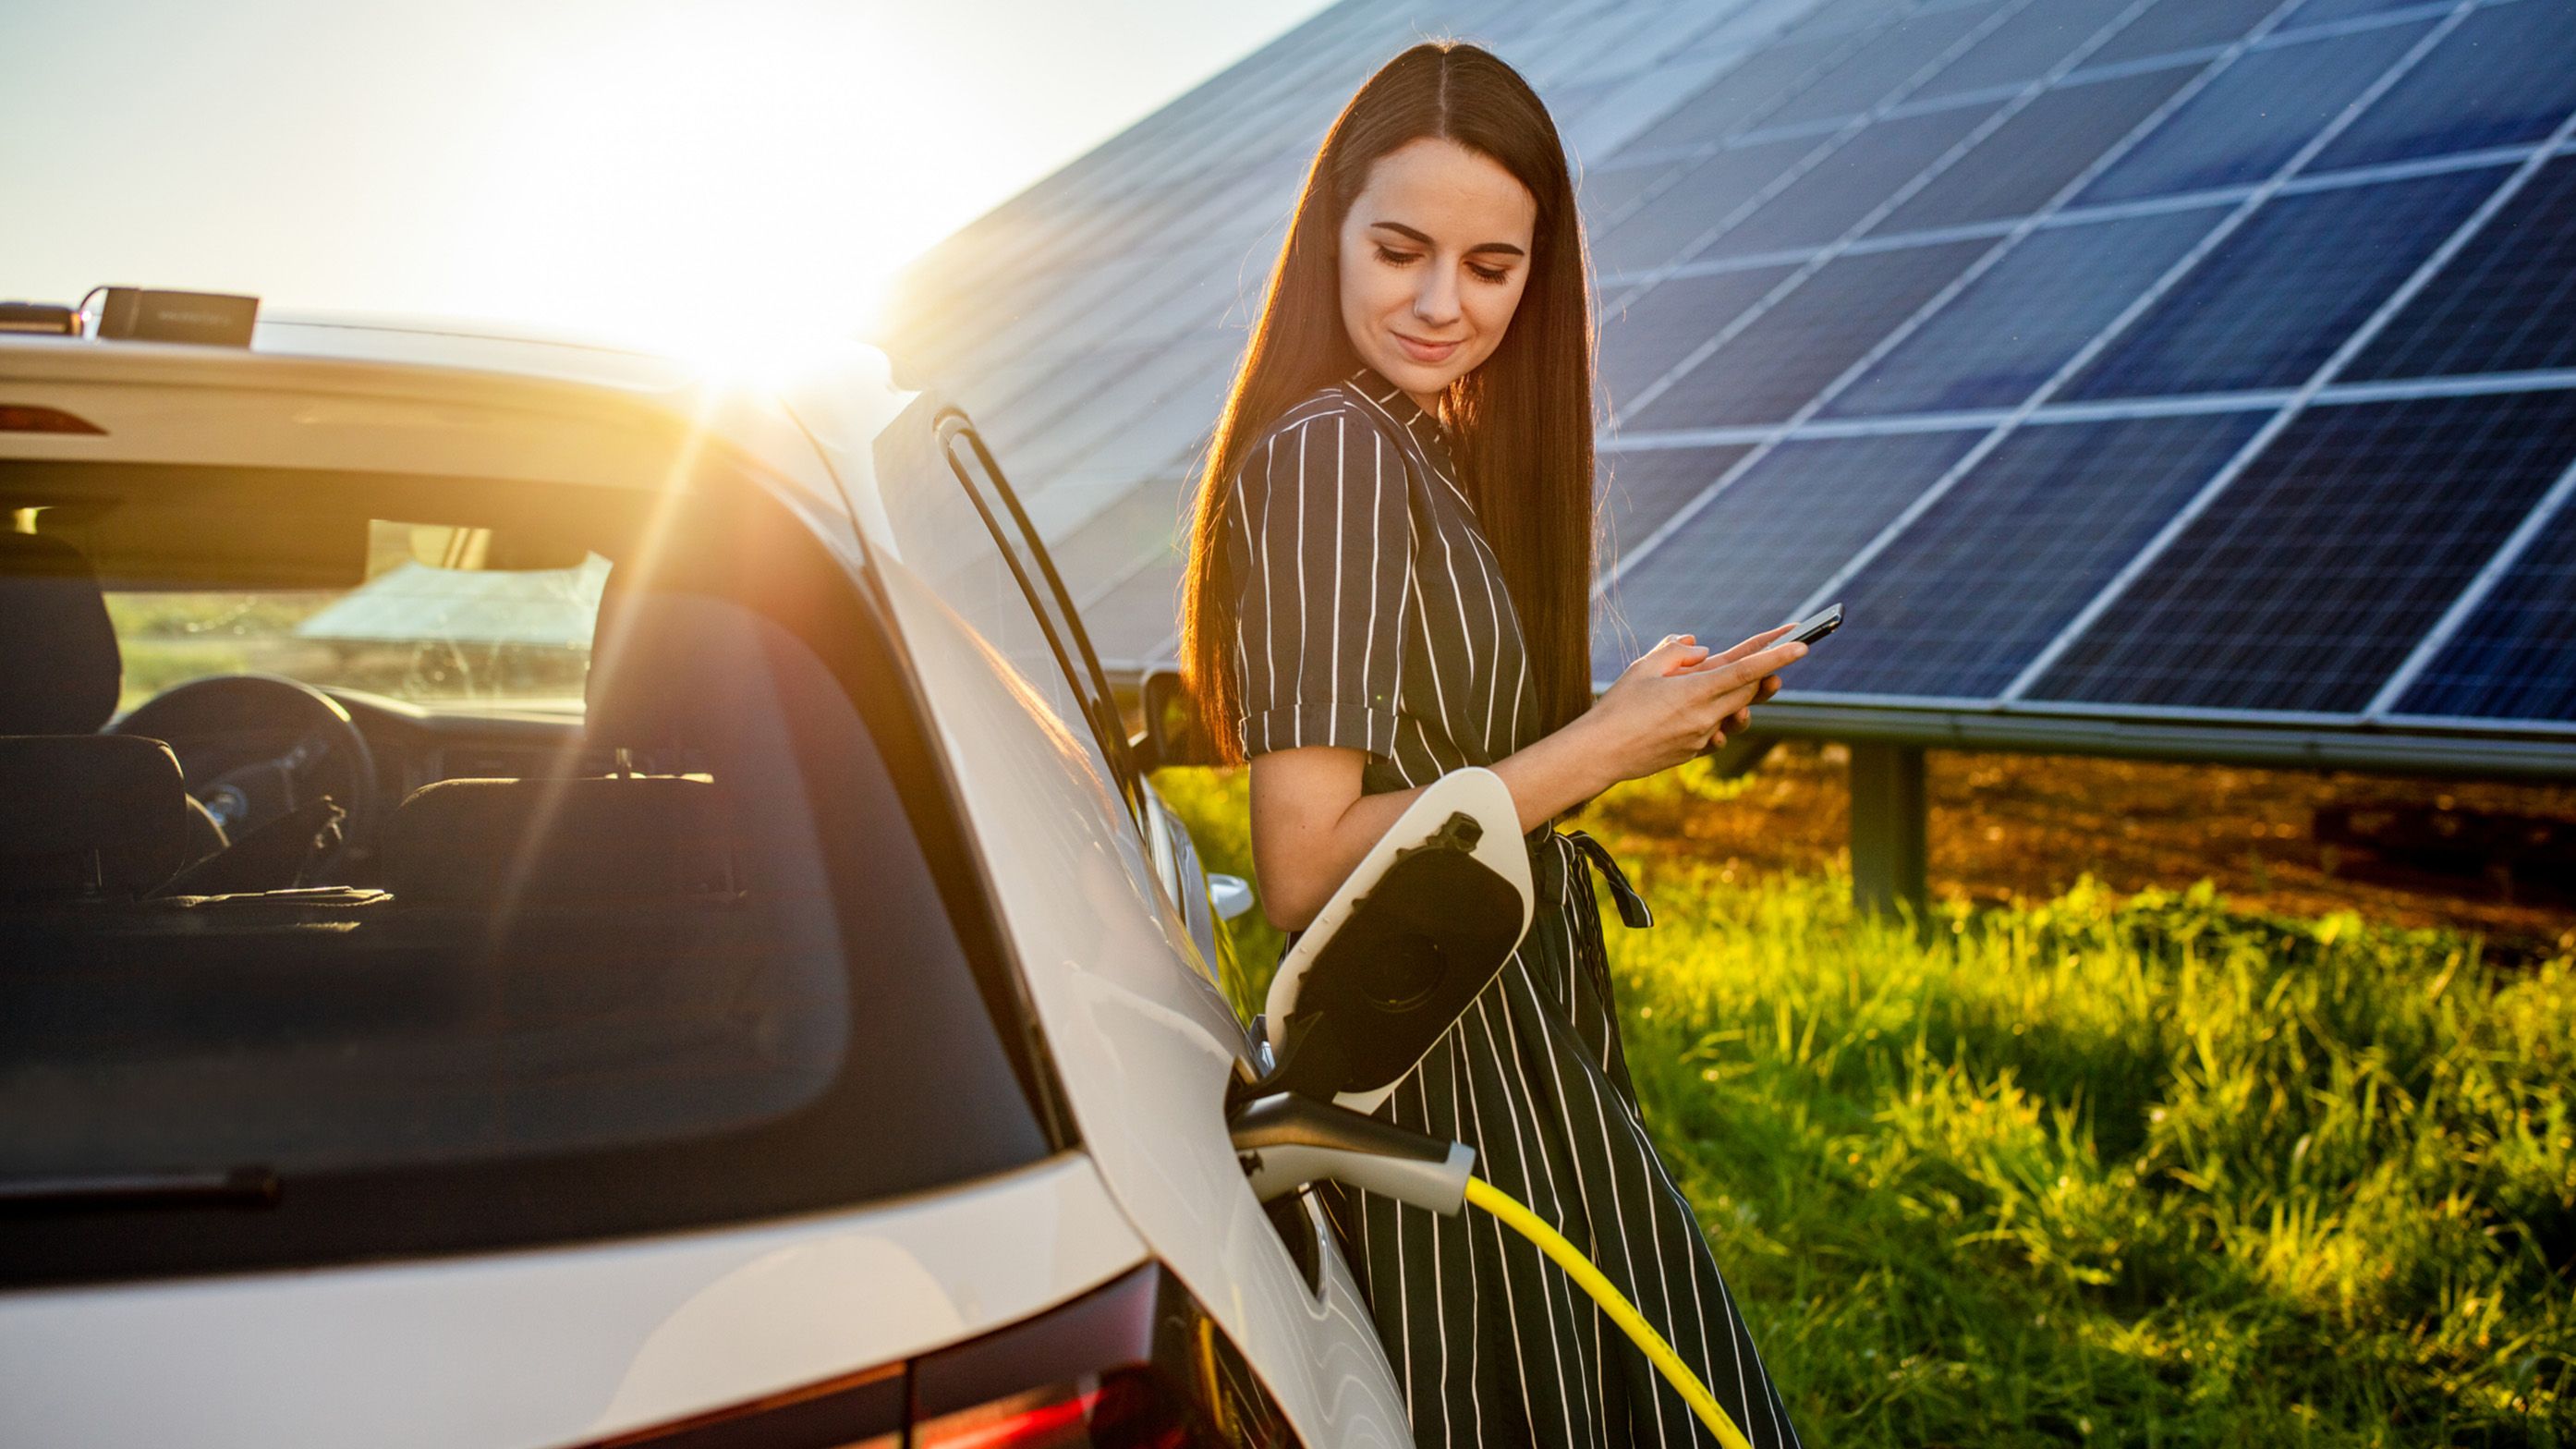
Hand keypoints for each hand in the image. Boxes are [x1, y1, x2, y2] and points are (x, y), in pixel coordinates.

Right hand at [1583, 631, 1804, 783]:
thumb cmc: (1617, 707)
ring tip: (1725, 684)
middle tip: (1780, 653)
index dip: (1777, 656)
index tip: (1802, 645)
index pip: (1747, 670)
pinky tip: (1694, 712)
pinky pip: (1717, 730)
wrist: (1600, 754)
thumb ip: (1676, 652)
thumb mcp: (1644, 668)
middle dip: (1765, 673)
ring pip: (1736, 712)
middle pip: (1749, 691)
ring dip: (1739, 696)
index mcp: (1695, 692)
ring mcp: (1702, 738)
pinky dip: (1714, 716)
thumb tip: (1703, 649)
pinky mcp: (1694, 752)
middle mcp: (1705, 717)